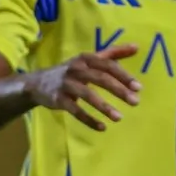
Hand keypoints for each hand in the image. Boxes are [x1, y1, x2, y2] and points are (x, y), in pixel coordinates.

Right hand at [24, 45, 141, 131]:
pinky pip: (75, 111)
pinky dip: (88, 120)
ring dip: (104, 107)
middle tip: (135, 101)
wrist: (37, 83)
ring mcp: (66, 84)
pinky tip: (102, 127)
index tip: (139, 87)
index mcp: (87, 58)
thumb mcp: (90, 59)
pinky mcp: (58, 99)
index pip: (109, 65)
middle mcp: (77, 69)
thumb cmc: (72, 70)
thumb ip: (113, 53)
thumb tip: (137, 47)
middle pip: (101, 78)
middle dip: (119, 90)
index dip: (124, 75)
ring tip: (119, 118)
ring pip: (88, 95)